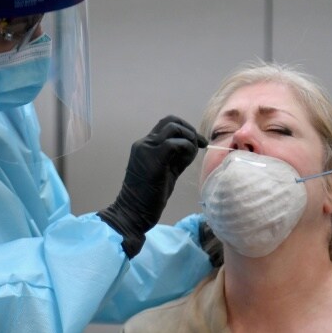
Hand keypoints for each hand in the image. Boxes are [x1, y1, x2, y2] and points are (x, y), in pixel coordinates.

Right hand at [98, 116, 207, 257]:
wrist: (133, 212)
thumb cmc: (148, 198)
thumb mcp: (165, 173)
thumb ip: (175, 158)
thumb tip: (192, 148)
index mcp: (145, 146)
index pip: (166, 125)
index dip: (185, 130)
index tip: (198, 143)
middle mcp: (144, 143)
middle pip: (170, 120)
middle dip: (189, 129)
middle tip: (198, 144)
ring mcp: (147, 149)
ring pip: (173, 127)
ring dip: (188, 137)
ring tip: (191, 155)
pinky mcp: (154, 158)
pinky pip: (175, 143)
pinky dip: (186, 148)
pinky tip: (186, 162)